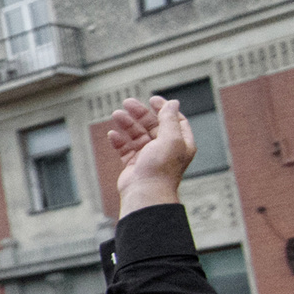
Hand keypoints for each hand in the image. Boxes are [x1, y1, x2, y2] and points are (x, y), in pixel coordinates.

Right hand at [109, 97, 194, 214]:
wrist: (145, 193)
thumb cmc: (161, 169)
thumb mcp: (170, 138)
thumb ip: (170, 119)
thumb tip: (172, 103)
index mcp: (180, 143)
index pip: (174, 120)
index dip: (164, 109)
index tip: (152, 100)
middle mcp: (165, 149)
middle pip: (153, 125)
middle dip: (140, 114)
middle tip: (128, 103)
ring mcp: (149, 156)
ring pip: (137, 135)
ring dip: (127, 124)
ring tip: (116, 115)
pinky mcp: (134, 164)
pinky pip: (126, 149)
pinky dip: (119, 141)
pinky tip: (113, 135)